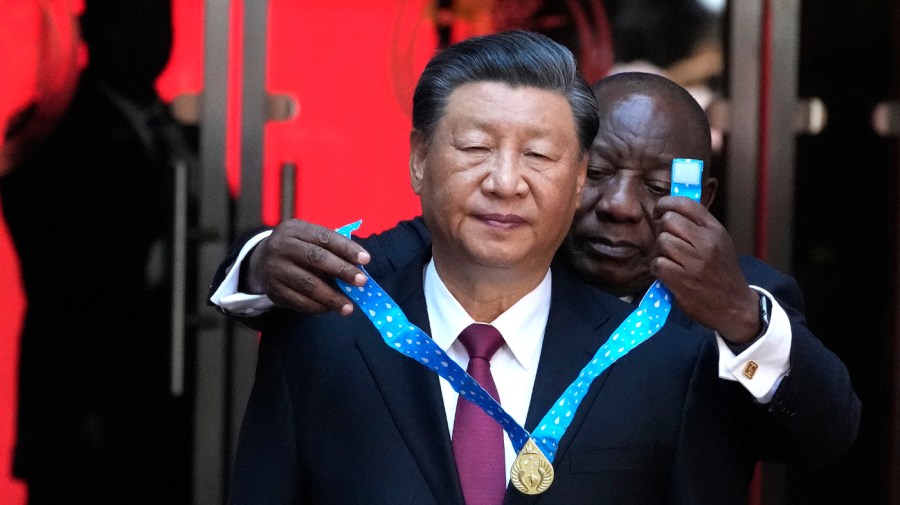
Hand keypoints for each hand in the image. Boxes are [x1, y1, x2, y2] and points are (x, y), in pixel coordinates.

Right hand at [243, 219, 370, 314]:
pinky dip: (317, 307)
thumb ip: (330, 248)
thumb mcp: (308, 238)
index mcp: (295, 229)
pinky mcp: (272, 290)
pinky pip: (298, 301)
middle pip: (315, 258)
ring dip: (331, 297)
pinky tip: (330, 309)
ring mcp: (274, 269)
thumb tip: (359, 266)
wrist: (261, 261)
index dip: (346, 248)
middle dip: (342, 270)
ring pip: (307, 284)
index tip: (366, 260)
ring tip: (348, 307)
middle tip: (362, 282)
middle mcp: (282, 246)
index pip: (325, 237)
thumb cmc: (297, 249)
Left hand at [651, 197, 760, 343]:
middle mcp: (706, 243)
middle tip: (668, 242)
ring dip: (660, 252)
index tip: (659, 211)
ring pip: (662, 242)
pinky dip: (658, 269)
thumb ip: (698, 225)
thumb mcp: (719, 242)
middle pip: (669, 221)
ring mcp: (694, 262)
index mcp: (715, 230)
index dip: (666, 203)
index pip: (686, 204)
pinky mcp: (682, 280)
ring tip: (672, 261)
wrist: (734, 306)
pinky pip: (657, 264)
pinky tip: (668, 274)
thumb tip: (671, 208)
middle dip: (662, 230)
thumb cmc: (721, 272)